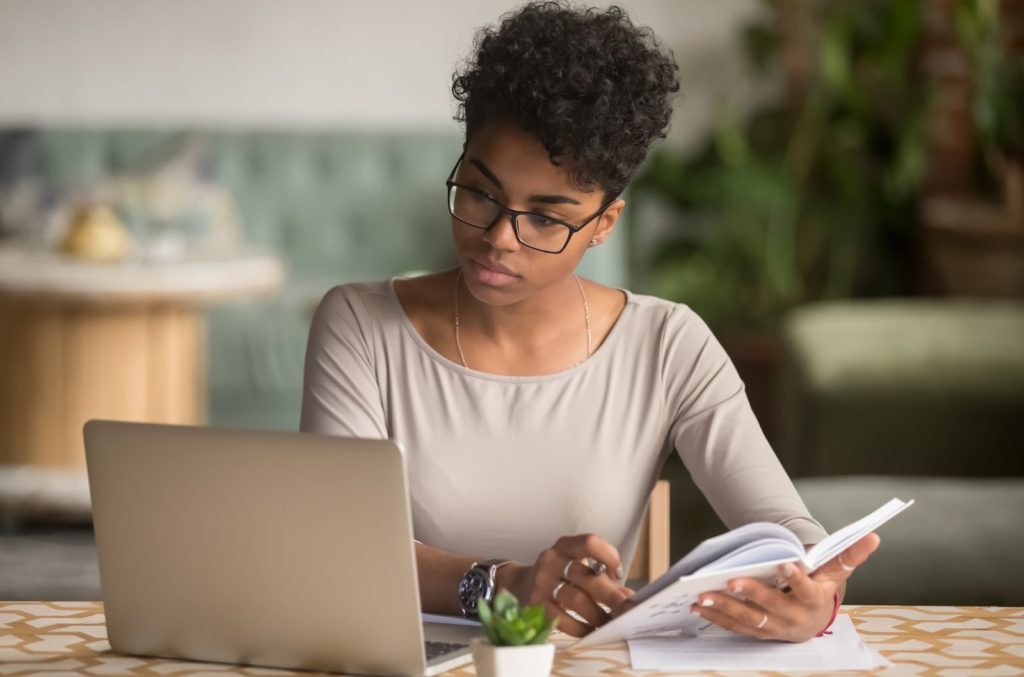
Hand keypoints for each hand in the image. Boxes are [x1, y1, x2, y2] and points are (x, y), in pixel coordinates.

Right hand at [498, 534, 635, 636]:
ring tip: (609, 623)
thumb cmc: (556, 575)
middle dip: (610, 594)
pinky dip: (581, 627)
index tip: (618, 574)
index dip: (609, 556)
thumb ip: (601, 578)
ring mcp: (542, 582)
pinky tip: (591, 631)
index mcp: (564, 546)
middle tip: (626, 608)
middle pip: (586, 575)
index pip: (589, 543)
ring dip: (597, 614)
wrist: (518, 585)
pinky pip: (562, 619)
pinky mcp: (536, 605)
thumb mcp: (575, 567)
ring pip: (575, 599)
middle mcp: (551, 560)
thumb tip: (628, 596)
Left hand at [689, 532, 880, 641]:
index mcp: (815, 601)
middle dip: (751, 594)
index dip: (797, 578)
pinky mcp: (757, 632)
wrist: (814, 621)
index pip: (807, 589)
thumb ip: (850, 554)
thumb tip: (874, 535)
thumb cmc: (822, 589)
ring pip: (748, 619)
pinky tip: (698, 606)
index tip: (786, 564)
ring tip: (704, 595)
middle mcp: (794, 618)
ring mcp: (774, 628)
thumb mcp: (836, 572)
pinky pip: (735, 627)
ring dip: (725, 608)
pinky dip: (716, 617)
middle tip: (731, 580)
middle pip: (771, 607)